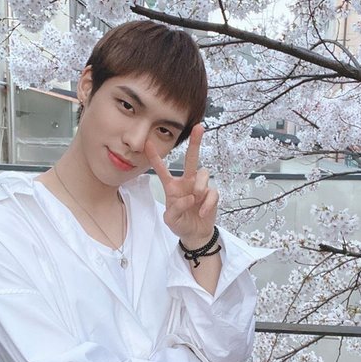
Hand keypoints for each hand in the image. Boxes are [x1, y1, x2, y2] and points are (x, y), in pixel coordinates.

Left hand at [145, 124, 217, 247]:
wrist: (195, 234)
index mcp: (172, 186)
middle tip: (199, 127)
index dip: (155, 157)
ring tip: (196, 199)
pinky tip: (203, 212)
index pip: (162, 170)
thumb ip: (175, 208)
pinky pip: (213, 192)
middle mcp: (187, 182)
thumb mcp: (170, 220)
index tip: (147, 143)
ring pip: (204, 174)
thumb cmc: (180, 223)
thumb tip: (190, 197)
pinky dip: (208, 203)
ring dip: (200, 186)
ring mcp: (200, 187)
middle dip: (195, 143)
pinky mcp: (212, 194)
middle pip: (191, 159)